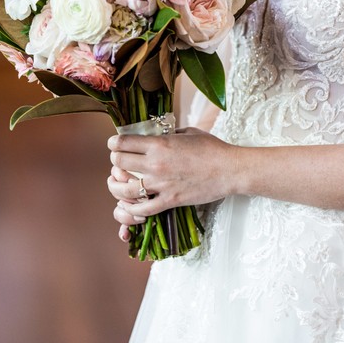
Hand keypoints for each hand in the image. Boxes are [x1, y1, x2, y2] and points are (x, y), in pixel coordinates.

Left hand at [107, 128, 238, 241]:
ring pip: (125, 189)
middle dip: (115, 161)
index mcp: (160, 144)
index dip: (114, 143)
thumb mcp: (188, 132)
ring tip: (115, 183)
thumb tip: (156, 135)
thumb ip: (168, 134)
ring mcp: (162, 185)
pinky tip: (129, 204)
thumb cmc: (212, 148)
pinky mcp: (170, 201)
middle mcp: (156, 164)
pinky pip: (143, 209)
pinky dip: (131, 209)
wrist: (229, 170)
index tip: (114, 144)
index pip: (123, 143)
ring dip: (115, 186)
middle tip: (117, 161)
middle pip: (119, 163)